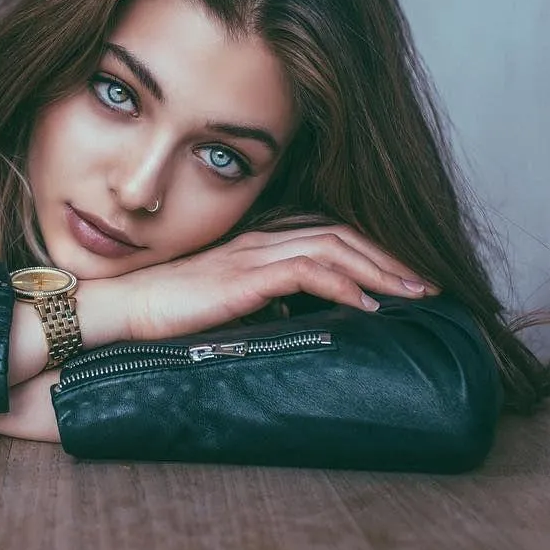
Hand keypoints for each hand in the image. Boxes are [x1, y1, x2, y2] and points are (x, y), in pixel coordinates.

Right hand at [79, 225, 439, 344]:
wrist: (123, 306)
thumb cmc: (167, 308)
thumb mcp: (223, 299)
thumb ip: (259, 298)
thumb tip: (293, 315)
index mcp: (257, 242)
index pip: (326, 233)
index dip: (369, 251)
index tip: (401, 277)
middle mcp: (261, 240)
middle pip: (340, 235)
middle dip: (389, 258)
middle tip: (426, 284)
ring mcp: (252, 255)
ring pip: (332, 248)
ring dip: (378, 270)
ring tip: (410, 294)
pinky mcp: (243, 276)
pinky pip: (305, 272)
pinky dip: (342, 285)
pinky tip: (365, 304)